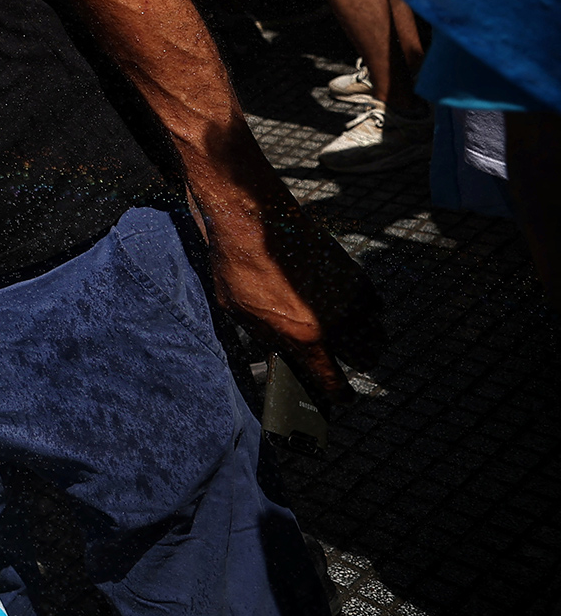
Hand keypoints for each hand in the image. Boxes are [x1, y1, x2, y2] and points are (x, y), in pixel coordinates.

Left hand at [207, 208, 383, 404]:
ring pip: (377, 333)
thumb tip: (284, 350)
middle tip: (346, 360)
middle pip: (368, 359)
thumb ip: (268, 337)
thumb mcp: (240, 313)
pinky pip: (374, 303)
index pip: (335, 383)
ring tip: (352, 338)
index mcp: (306, 338)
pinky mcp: (354, 272)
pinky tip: (353, 307)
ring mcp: (349, 296)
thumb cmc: (238, 264)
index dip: (337, 394)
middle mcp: (335, 322)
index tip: (339, 395)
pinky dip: (367, 309)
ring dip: (367, 338)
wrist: (254, 220)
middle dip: (358, 363)